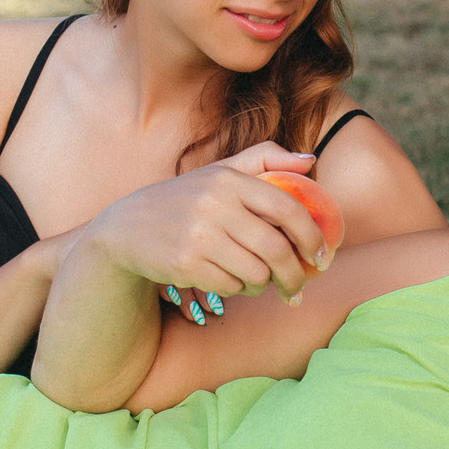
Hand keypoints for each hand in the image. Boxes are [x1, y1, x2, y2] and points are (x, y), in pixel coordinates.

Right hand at [89, 146, 328, 307]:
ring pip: (256, 274)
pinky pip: (231, 287)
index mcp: (228, 179)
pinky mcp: (185, 265)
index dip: (313, 236)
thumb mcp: (219, 172)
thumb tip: (310, 161)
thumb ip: (265, 159)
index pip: (287, 208)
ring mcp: (198, 236)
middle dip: (296, 274)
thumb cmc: (185, 199)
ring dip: (264, 284)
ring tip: (259, 281)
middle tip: (300, 286)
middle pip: (276, 249)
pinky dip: (237, 289)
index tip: (323, 255)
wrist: (125, 228)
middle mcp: (214, 205)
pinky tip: (229, 280)